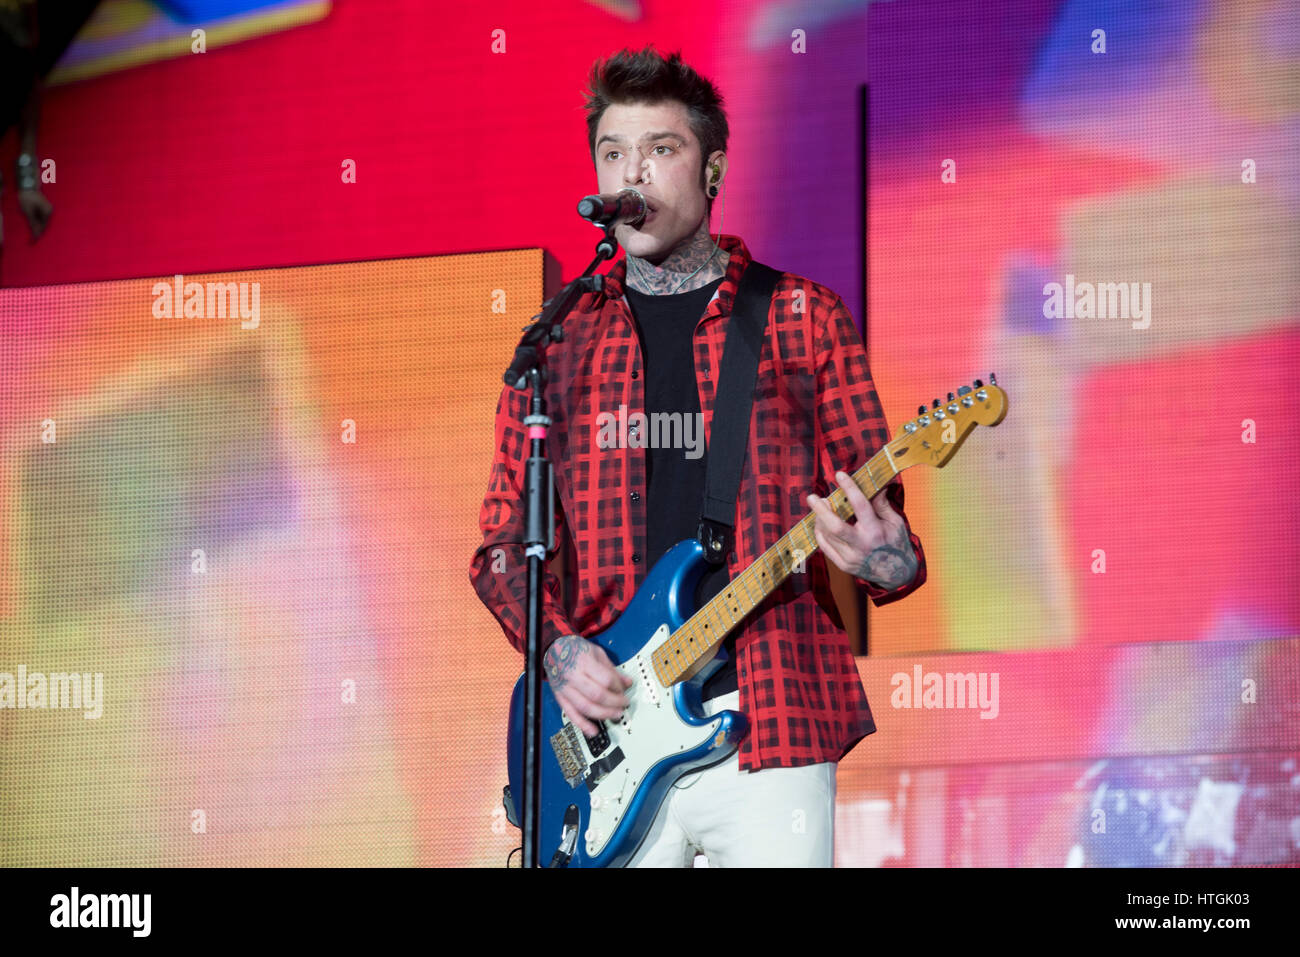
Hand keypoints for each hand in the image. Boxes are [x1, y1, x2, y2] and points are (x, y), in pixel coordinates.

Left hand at [17, 189, 51, 240]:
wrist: (27, 185)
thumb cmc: (28, 198)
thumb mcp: (28, 211)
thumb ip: (33, 223)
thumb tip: (36, 233)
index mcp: (48, 212)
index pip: (45, 225)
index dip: (40, 232)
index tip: (36, 239)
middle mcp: (51, 211)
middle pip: (45, 222)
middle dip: (39, 228)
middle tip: (34, 235)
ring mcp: (48, 208)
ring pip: (44, 219)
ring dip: (38, 223)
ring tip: (33, 228)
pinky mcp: (45, 206)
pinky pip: (42, 215)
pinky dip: (38, 218)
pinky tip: (34, 220)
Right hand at [544, 634, 632, 736]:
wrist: (554, 650)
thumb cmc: (575, 649)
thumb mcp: (597, 653)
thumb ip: (612, 669)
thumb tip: (627, 682)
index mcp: (583, 662)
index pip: (605, 679)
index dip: (618, 687)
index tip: (623, 689)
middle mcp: (573, 676)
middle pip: (597, 695)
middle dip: (614, 703)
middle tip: (623, 705)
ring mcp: (565, 688)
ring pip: (585, 707)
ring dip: (603, 714)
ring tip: (615, 715)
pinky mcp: (560, 697)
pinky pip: (571, 714)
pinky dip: (583, 725)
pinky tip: (593, 730)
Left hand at [807, 471, 917, 589]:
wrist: (897, 574)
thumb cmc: (896, 544)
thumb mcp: (895, 522)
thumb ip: (882, 504)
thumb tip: (876, 484)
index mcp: (875, 531)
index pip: (860, 505)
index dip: (849, 488)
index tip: (839, 475)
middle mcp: (861, 545)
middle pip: (834, 526)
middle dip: (820, 510)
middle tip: (812, 497)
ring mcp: (851, 558)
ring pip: (827, 535)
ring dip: (819, 519)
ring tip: (820, 506)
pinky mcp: (844, 566)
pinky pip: (825, 547)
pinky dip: (820, 533)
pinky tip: (819, 523)